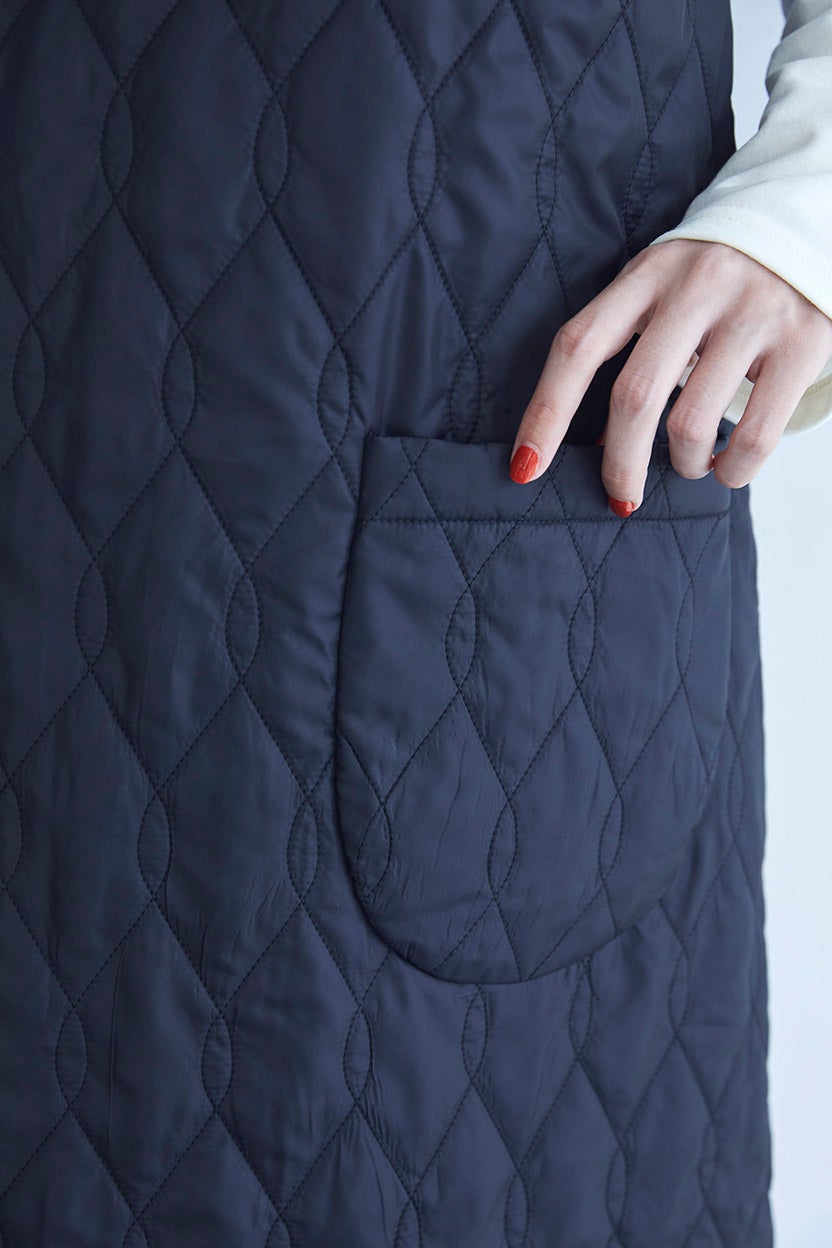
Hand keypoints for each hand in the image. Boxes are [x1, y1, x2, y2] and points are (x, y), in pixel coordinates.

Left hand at [508, 238, 831, 513]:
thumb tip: (596, 442)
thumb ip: (626, 343)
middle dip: (620, 465)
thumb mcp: (662, 286)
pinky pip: (756, 435)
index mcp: (647, 274)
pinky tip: (728, 467)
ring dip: (684, 465)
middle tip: (622, 497)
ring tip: (690, 464)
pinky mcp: (803, 341)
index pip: (578, 347)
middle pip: (635, 396)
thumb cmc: (715, 282)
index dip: (546, 413)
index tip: (525, 469)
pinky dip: (733, 470)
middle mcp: (697, 285)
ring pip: (692, 423)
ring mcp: (753, 311)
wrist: (808, 228)